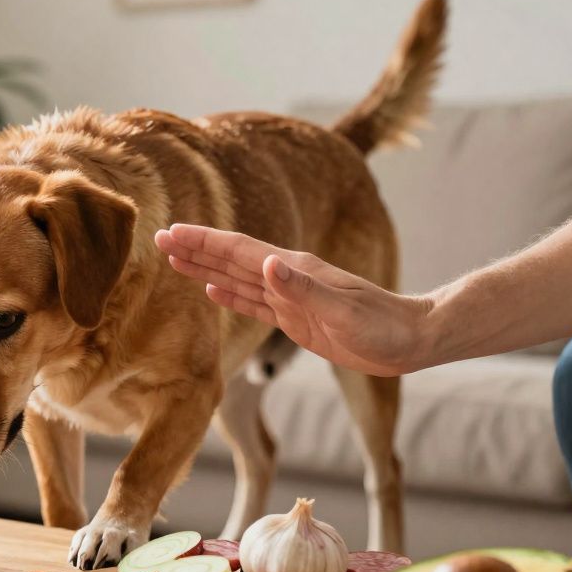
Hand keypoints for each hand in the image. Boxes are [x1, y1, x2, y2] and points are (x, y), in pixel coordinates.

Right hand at [154, 224, 434, 376]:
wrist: (411, 339)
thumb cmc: (382, 325)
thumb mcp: (342, 310)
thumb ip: (303, 288)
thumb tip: (265, 265)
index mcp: (293, 270)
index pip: (238, 251)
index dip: (204, 242)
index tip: (172, 233)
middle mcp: (286, 278)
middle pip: (230, 259)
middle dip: (195, 248)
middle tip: (159, 239)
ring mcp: (290, 297)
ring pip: (236, 278)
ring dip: (204, 268)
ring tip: (174, 260)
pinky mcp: (295, 319)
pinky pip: (252, 303)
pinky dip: (228, 295)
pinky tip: (210, 291)